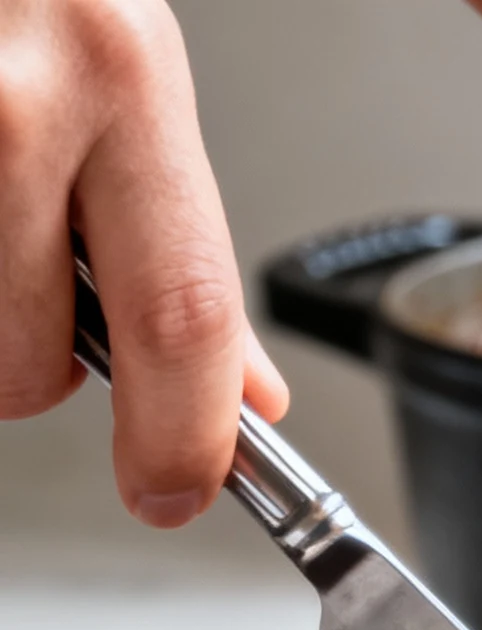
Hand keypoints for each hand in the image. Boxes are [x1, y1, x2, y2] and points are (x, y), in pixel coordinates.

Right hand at [0, 0, 288, 527]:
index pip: (182, 316)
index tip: (175, 490)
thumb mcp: (128, 74)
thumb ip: (181, 236)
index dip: (182, 435)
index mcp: (122, 81)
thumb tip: (245, 390)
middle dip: (35, 368)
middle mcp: (18, 100)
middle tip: (35, 295)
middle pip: (31, 360)